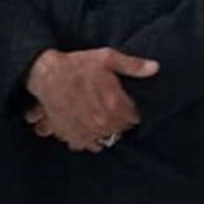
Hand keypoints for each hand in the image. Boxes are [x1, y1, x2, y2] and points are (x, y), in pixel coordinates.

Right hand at [24, 48, 157, 151]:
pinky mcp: (72, 135)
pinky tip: (87, 127)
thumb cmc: (78, 65)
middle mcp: (102, 122)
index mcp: (114, 104)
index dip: (132, 111)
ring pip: (105, 139)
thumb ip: (133, 65)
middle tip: (112, 109)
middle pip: (120, 129)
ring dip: (105, 131)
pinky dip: (89, 139)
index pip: (134, 118)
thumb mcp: (108, 58)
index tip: (127, 105)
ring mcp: (87, 131)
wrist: (48, 75)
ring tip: (100, 118)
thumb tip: (156, 68)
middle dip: (119, 121)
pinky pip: (86, 146)